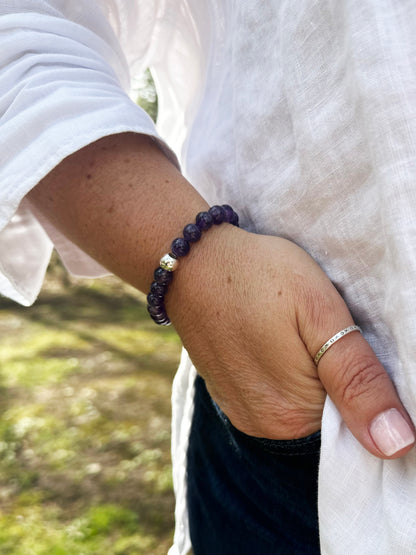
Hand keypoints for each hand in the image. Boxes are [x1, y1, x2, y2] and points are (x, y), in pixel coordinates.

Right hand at [168, 225, 414, 458]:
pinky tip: (276, 342)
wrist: (192, 261)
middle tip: (321, 332)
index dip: (365, 387)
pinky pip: (271, 397)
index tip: (348, 345)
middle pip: (326, 417)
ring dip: (309, 377)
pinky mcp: (228, 394)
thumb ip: (358, 379)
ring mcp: (241, 411)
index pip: (356, 424)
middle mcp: (264, 427)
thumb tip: (396, 445)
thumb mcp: (320, 313)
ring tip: (297, 335)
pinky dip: (283, 375)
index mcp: (293, 415)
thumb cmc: (259, 277)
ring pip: (299, 406)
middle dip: (336, 381)